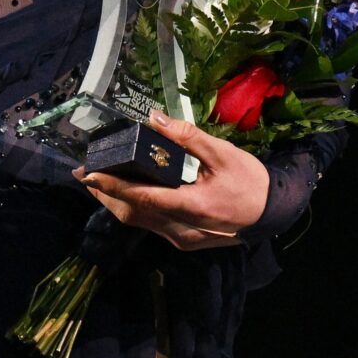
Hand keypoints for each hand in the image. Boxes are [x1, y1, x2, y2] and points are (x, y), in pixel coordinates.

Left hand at [71, 108, 269, 251]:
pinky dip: (134, 207)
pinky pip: (151, 224)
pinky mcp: (184, 240)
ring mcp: (181, 238)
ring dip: (116, 202)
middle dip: (105, 195)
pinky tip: (127, 192)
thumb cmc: (250, 181)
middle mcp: (181, 229)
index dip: (112, 186)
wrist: (273, 213)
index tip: (89, 175)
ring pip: (139, 222)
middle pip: (133, 214)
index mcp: (191, 207)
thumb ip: (187, 137)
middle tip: (84, 175)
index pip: (142, 197)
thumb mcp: (223, 153)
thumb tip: (154, 117)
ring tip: (97, 182)